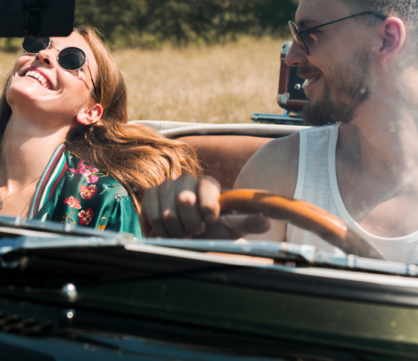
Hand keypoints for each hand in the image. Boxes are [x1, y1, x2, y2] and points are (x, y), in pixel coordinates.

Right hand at [141, 174, 270, 238]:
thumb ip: (249, 223)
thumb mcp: (233, 228)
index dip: (207, 205)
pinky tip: (167, 234)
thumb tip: (266, 221)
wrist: (189, 236)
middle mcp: (186, 180)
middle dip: (191, 224)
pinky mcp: (150, 195)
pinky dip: (159, 231)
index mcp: (208, 184)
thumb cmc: (214, 230)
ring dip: (175, 231)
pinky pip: (151, 214)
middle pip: (184, 201)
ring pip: (167, 212)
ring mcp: (166, 186)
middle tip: (195, 232)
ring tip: (183, 235)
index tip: (210, 221)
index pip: (206, 187)